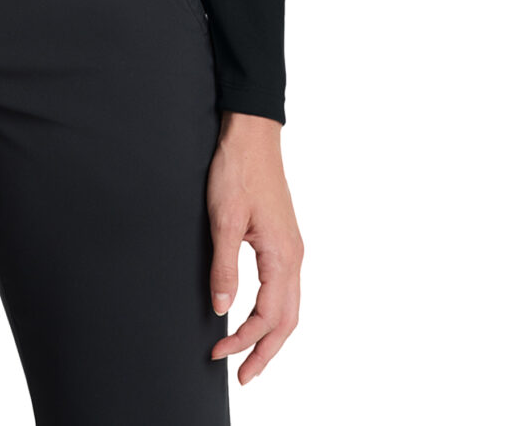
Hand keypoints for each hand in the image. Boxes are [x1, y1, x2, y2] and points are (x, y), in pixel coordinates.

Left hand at [206, 110, 301, 381]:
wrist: (252, 135)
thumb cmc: (238, 170)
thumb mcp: (223, 219)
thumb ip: (224, 266)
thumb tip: (222, 308)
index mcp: (283, 255)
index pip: (268, 316)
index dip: (244, 340)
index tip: (218, 353)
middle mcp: (294, 256)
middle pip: (288, 320)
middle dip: (266, 352)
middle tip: (244, 377)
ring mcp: (292, 248)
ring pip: (290, 307)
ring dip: (271, 335)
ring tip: (250, 356)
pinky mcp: (284, 240)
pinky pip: (285, 289)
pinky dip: (274, 313)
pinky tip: (257, 318)